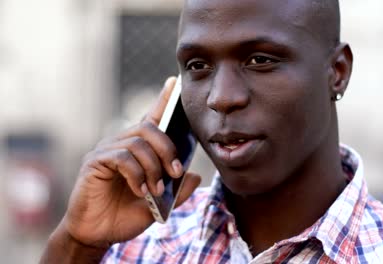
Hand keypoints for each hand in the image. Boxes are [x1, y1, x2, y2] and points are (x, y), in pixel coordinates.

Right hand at [60, 77, 200, 248]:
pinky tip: (140, 190)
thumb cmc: (125, 215)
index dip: (163, 100)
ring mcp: (106, 151)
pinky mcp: (94, 162)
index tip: (173, 83)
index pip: (152, 119)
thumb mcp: (158, 205)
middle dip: (168, 148)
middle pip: (149, 128)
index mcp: (138, 150)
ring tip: (156, 189)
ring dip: (153, 167)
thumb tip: (196, 176)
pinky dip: (136, 174)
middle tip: (175, 172)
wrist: (97, 233)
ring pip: (138, 143)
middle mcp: (121, 144)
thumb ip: (177, 192)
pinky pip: (121, 157)